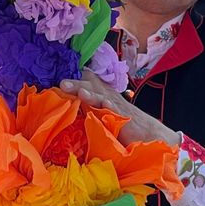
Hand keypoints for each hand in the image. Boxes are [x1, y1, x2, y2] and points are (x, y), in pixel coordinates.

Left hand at [60, 70, 180, 146]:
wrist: (146, 132)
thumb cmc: (119, 122)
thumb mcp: (99, 110)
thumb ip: (85, 104)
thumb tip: (66, 100)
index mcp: (100, 92)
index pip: (86, 79)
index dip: (74, 75)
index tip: (58, 73)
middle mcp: (107, 95)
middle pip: (91, 85)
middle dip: (77, 83)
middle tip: (62, 83)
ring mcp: (115, 105)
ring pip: (101, 97)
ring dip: (90, 93)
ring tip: (81, 92)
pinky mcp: (123, 117)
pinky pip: (116, 111)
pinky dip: (111, 107)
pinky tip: (106, 105)